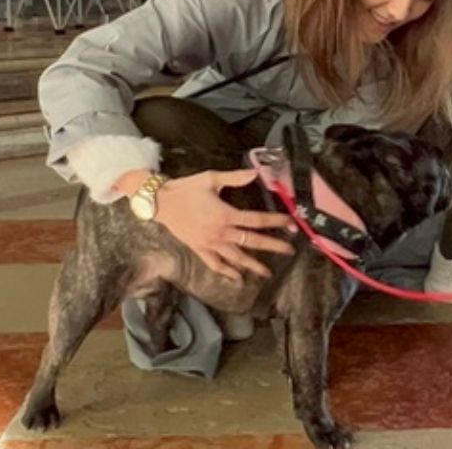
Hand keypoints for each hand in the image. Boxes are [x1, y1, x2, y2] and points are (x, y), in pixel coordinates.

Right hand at [151, 169, 295, 281]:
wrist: (160, 202)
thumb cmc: (186, 189)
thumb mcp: (211, 178)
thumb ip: (235, 177)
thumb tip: (256, 173)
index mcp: (225, 215)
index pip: (256, 220)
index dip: (276, 222)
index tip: (290, 225)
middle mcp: (220, 232)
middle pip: (251, 242)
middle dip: (272, 246)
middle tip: (289, 251)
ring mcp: (210, 244)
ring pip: (236, 258)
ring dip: (253, 265)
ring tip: (267, 272)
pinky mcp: (199, 249)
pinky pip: (215, 264)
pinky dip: (227, 273)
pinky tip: (237, 279)